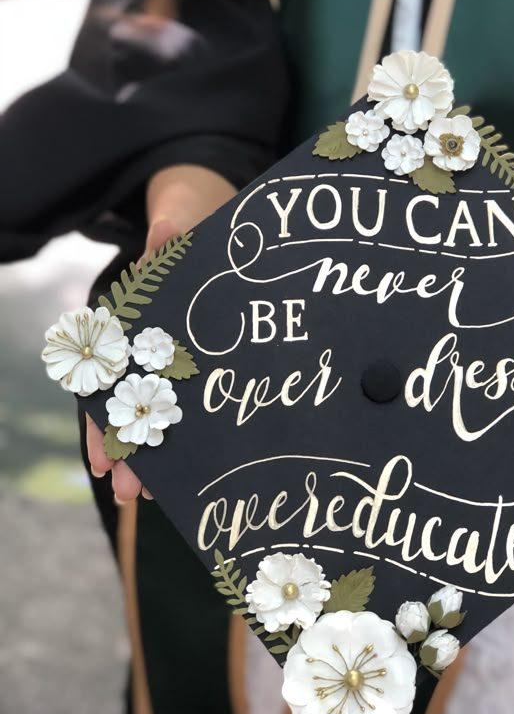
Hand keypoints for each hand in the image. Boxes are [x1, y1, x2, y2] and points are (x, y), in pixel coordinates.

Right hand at [87, 166, 236, 501]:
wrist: (212, 219)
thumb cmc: (194, 223)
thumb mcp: (185, 223)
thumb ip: (173, 232)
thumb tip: (165, 232)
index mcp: (135, 314)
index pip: (110, 373)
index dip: (102, 417)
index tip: (105, 459)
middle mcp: (147, 338)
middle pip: (128, 398)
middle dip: (127, 445)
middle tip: (132, 492)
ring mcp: (172, 349)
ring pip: (153, 405)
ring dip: (151, 448)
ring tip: (154, 494)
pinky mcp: (197, 355)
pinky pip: (185, 397)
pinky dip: (180, 432)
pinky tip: (183, 468)